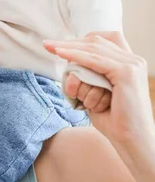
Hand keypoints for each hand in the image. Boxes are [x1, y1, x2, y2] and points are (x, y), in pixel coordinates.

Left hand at [44, 32, 154, 149]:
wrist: (133, 141)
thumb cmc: (115, 123)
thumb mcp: (99, 95)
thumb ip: (90, 79)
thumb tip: (70, 71)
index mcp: (130, 63)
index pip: (105, 40)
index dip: (81, 40)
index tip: (60, 45)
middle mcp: (134, 60)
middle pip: (97, 41)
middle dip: (70, 41)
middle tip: (48, 44)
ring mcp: (132, 65)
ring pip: (94, 49)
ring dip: (69, 47)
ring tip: (50, 47)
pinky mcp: (127, 73)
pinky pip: (95, 60)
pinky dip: (76, 56)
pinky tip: (61, 54)